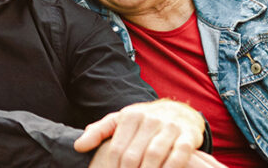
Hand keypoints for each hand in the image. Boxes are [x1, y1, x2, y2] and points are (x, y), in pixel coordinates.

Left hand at [76, 99, 205, 167]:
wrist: (180, 111)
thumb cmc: (144, 121)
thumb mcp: (120, 121)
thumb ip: (99, 132)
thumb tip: (78, 147)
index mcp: (131, 116)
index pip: (117, 150)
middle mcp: (150, 119)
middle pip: (133, 155)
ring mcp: (170, 127)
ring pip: (154, 155)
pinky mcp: (189, 136)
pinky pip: (178, 156)